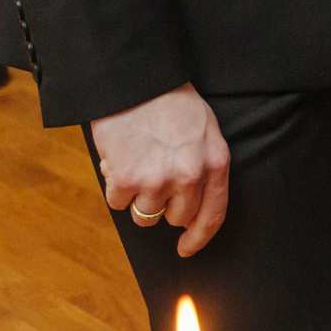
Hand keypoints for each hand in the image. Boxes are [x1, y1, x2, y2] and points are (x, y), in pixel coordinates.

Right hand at [92, 83, 230, 256]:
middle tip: (153, 177)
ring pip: (144, 215)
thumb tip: (191, 207)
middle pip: (176, 218)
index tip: (186, 249)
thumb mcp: (205, 130)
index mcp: (216, 162)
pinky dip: (115, 185)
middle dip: (163, 205)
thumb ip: (204, 166)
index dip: (198, 237)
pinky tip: (120, 158)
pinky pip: (117, 202)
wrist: (137, 81)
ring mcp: (158, 180)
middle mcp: (190, 176)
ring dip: (137, 195)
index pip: (212, 215)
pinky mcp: (126, 180)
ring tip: (138, 160)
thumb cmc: (171, 102)